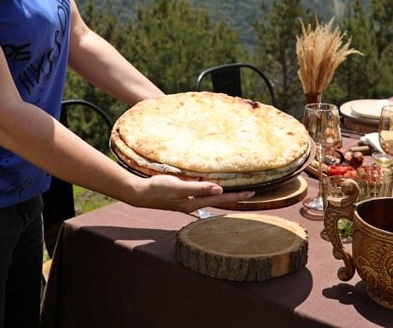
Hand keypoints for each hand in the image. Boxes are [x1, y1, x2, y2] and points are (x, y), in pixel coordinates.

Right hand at [136, 174, 254, 212]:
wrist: (141, 194)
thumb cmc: (159, 189)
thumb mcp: (179, 187)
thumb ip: (199, 188)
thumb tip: (220, 189)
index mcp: (194, 203)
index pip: (220, 199)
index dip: (236, 196)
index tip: (251, 193)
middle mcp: (193, 204)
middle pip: (218, 200)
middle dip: (234, 197)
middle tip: (250, 192)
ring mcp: (188, 201)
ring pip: (210, 198)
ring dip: (223, 195)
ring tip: (235, 191)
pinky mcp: (182, 196)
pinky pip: (201, 194)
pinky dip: (210, 191)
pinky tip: (211, 188)